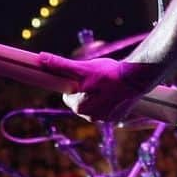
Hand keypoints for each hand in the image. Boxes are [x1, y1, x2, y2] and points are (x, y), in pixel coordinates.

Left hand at [38, 52, 156, 120]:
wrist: (135, 80)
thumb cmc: (107, 73)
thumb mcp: (81, 67)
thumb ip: (60, 65)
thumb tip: (41, 58)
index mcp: (78, 107)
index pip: (68, 95)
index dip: (73, 84)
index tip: (81, 76)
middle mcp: (90, 117)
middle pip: (79, 100)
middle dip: (84, 89)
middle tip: (94, 78)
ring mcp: (104, 119)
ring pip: (93, 104)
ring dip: (96, 95)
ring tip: (104, 84)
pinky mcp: (116, 118)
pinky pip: (106, 108)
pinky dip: (107, 100)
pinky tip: (112, 91)